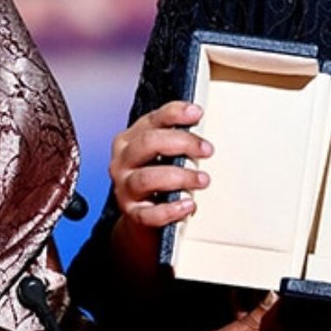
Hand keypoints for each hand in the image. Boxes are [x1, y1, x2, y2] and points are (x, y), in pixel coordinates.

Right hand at [108, 100, 211, 266]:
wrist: (142, 216)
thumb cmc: (158, 176)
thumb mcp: (163, 153)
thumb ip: (178, 139)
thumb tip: (203, 128)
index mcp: (130, 140)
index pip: (152, 120)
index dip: (175, 114)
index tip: (197, 113)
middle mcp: (123, 161)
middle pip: (148, 143)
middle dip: (181, 143)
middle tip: (207, 150)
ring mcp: (125, 188)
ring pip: (147, 178)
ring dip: (179, 177)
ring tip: (203, 180)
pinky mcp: (133, 214)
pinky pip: (149, 214)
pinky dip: (171, 210)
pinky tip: (188, 205)